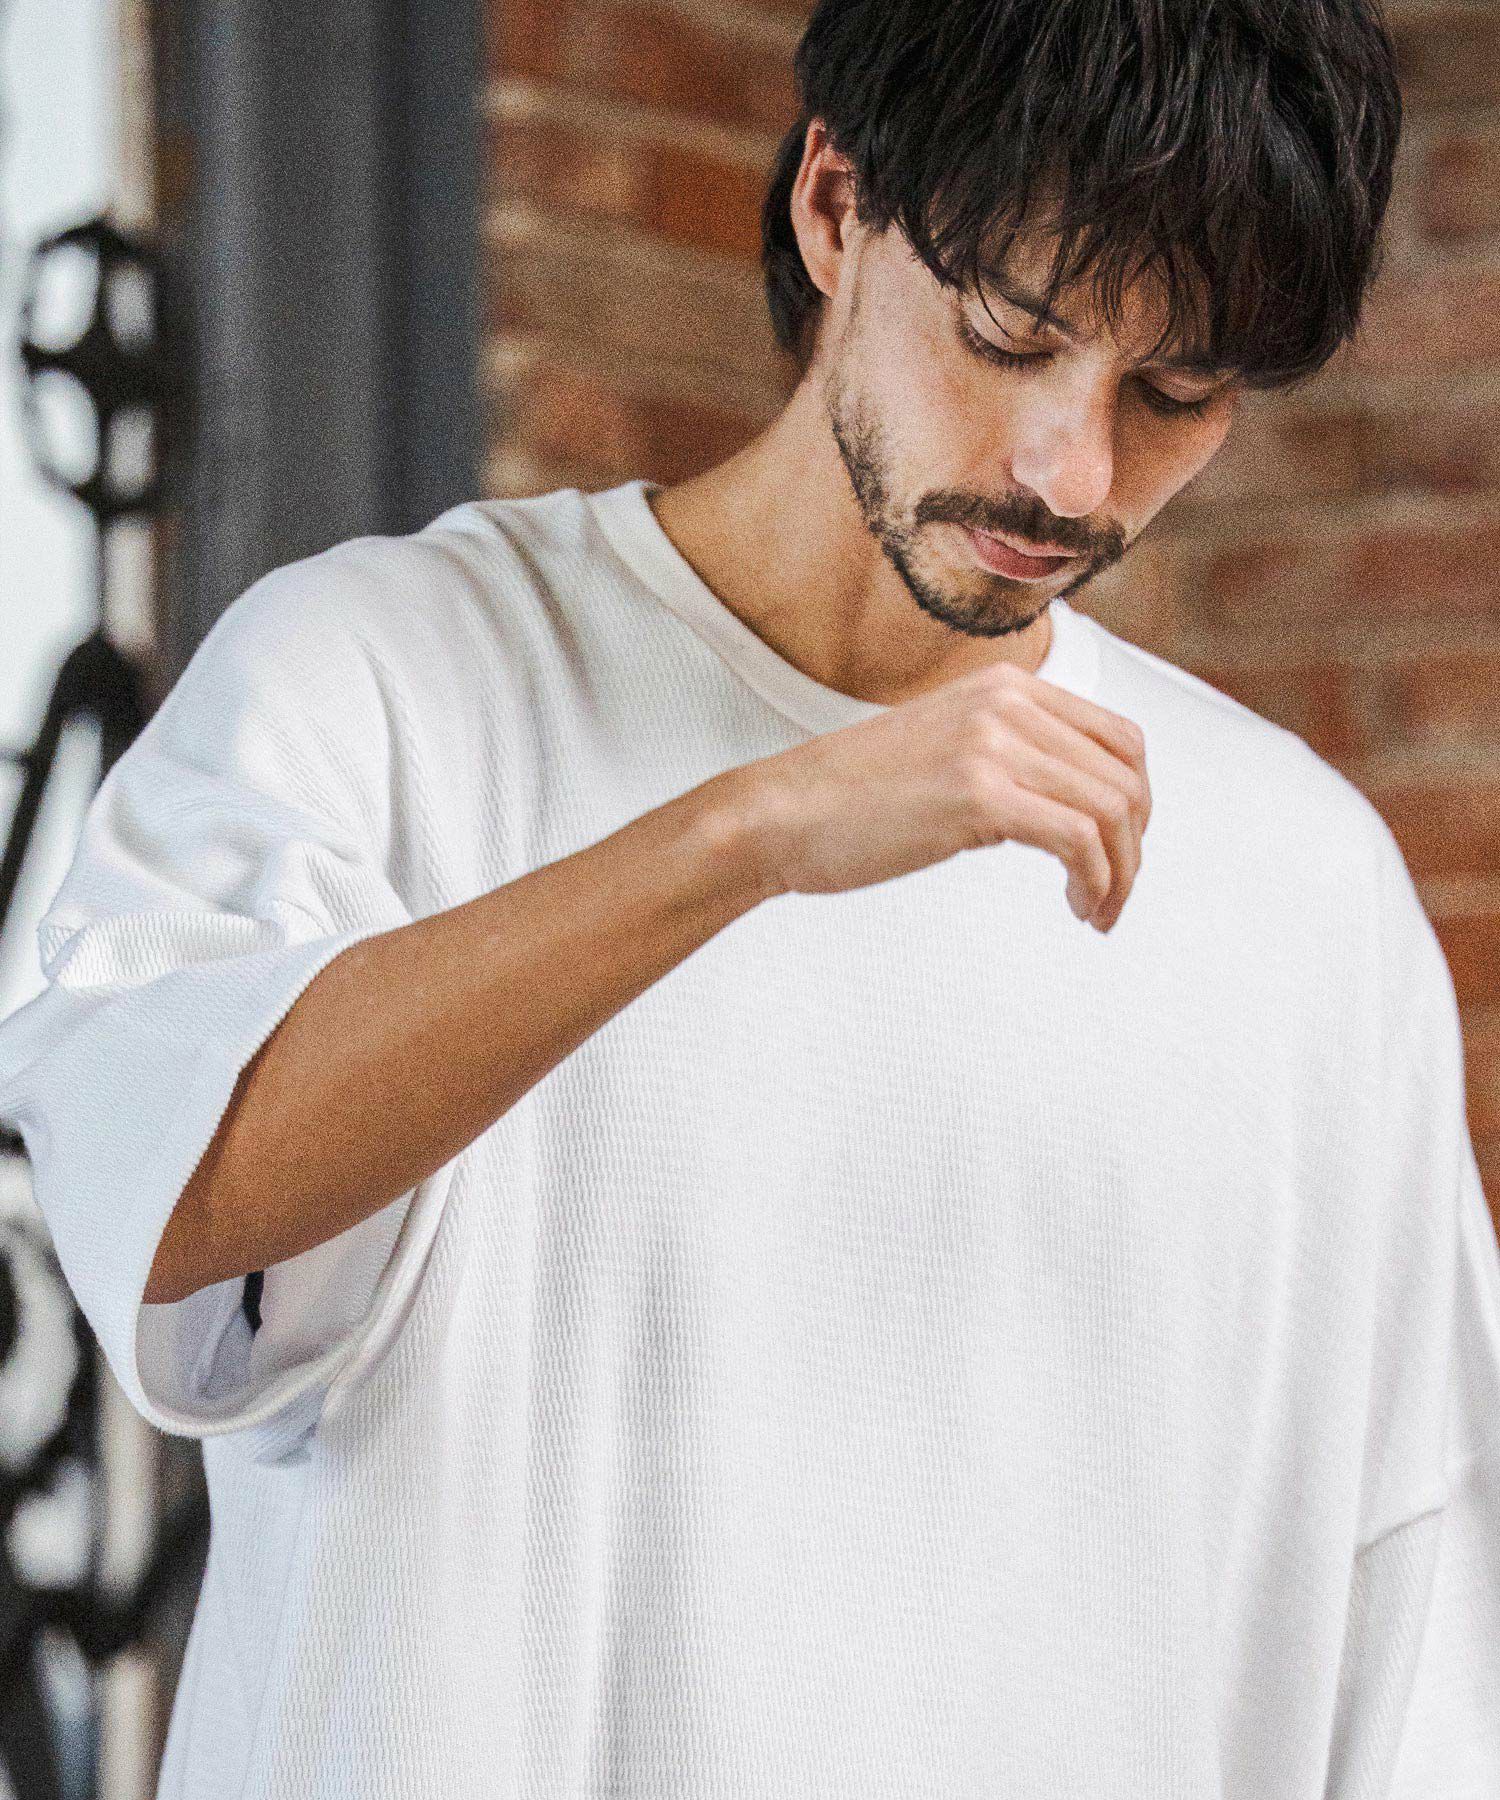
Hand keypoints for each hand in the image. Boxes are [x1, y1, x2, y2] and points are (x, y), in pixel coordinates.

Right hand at [734, 658, 1150, 931]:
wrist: (779, 814)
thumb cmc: (850, 799)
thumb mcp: (946, 750)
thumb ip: (1007, 758)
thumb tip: (1067, 805)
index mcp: (1005, 688)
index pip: (1120, 738)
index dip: (1137, 804)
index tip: (1118, 853)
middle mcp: (1007, 704)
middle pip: (1126, 777)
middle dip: (1134, 848)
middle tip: (1112, 895)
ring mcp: (993, 745)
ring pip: (1111, 810)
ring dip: (1120, 874)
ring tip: (1097, 912)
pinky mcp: (979, 795)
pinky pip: (1078, 840)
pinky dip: (1095, 882)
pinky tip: (1077, 907)